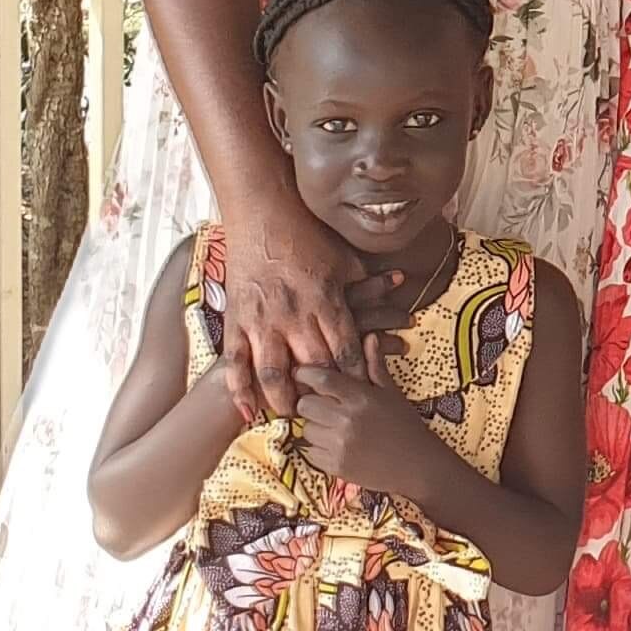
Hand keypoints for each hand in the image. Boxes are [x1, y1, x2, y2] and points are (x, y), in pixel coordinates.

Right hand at [220, 202, 374, 421]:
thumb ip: (362, 283)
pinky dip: (240, 391)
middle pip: (313, 365)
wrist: (260, 213)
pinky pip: (236, 362)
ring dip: (284, 400)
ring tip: (294, 418)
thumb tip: (395, 290)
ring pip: (274, 372)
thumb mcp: (342, 257)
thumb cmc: (305, 235)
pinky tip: (248, 414)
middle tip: (333, 416)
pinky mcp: (235, 319)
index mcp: (325, 298)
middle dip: (324, 394)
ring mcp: (262, 318)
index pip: (346, 346)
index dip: (355, 375)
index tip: (363, 396)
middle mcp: (294, 313)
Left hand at [293, 350, 458, 499]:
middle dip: (311, 403)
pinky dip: (319, 449)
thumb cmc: (405, 425)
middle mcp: (347, 420)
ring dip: (315, 427)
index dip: (306, 374)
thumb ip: (375, 365)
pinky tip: (336, 445)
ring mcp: (339, 445)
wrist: (417, 466)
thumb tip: (369, 336)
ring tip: (333, 427)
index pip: (320, 380)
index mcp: (361, 397)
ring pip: (306, 429)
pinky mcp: (335, 467)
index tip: (302, 373)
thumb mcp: (392, 393)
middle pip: (305, 405)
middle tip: (323, 405)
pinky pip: (311, 452)